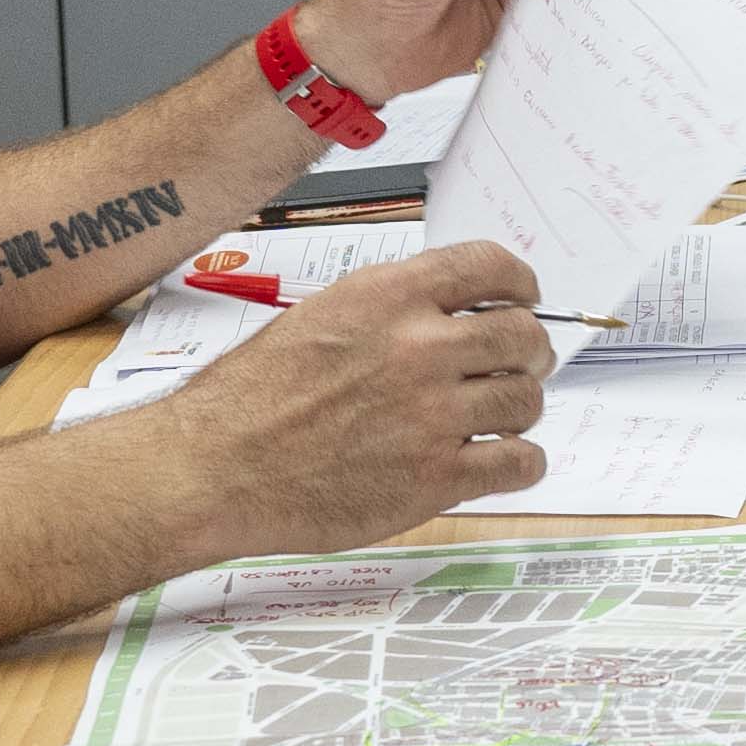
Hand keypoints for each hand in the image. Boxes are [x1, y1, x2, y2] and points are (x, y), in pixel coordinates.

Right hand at [130, 239, 550, 545]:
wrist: (215, 469)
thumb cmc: (251, 399)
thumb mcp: (319, 316)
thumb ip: (390, 309)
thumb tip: (447, 311)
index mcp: (388, 297)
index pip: (491, 267)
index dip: (521, 283)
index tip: (525, 298)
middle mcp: (419, 348)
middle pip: (523, 335)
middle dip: (529, 351)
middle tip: (520, 365)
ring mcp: (432, 415)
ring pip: (527, 399)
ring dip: (520, 408)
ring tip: (498, 419)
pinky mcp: (435, 478)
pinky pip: (520, 462)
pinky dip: (522, 462)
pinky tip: (501, 462)